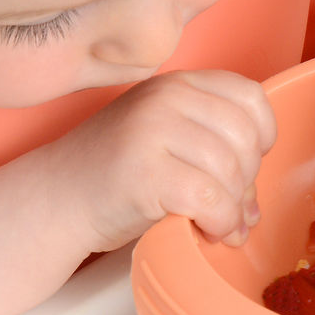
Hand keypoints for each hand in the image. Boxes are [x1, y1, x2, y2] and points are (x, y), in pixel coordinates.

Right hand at [45, 70, 275, 251]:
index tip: (249, 162)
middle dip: (247, 180)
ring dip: (234, 209)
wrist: (52, 201)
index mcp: (177, 83)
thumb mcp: (165, 141)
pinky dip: (219, 222)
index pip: (250, 96)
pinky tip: (208, 231)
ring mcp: (153, 129)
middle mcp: (167, 96)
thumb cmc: (113, 177)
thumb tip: (255, 203)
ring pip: (231, 171)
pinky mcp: (145, 170)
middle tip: (230, 206)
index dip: (262, 134)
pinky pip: (210, 198)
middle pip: (245, 137)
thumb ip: (212, 152)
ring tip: (219, 225)